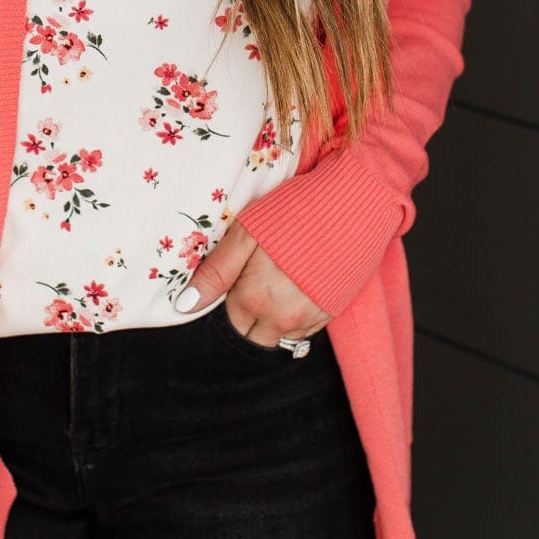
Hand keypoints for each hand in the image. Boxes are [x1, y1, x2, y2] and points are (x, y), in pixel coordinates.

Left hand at [174, 217, 330, 346]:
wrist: (354, 203)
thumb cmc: (294, 210)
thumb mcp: (246, 233)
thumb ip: (216, 272)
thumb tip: (185, 305)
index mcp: (254, 299)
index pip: (230, 322)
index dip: (231, 298)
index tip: (240, 276)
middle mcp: (282, 318)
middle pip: (253, 336)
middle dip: (250, 315)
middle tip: (258, 278)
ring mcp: (311, 318)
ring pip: (280, 335)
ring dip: (274, 318)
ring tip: (281, 278)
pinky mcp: (333, 312)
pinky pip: (306, 330)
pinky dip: (297, 315)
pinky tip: (300, 284)